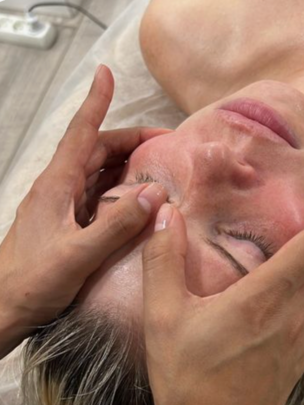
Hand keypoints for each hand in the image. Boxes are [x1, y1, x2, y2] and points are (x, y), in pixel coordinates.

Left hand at [0, 65, 168, 353]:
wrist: (3, 309)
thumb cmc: (32, 281)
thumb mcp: (78, 254)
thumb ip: (116, 225)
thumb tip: (155, 193)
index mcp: (57, 185)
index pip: (81, 134)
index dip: (94, 103)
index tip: (105, 74)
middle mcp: (60, 189)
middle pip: (95, 151)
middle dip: (128, 141)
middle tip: (165, 144)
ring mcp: (63, 207)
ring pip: (97, 173)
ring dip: (124, 164)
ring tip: (158, 167)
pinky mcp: (68, 224)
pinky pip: (98, 197)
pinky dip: (119, 190)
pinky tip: (136, 199)